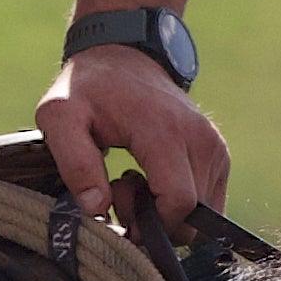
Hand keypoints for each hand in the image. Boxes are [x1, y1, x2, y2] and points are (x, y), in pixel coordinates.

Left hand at [37, 40, 226, 231]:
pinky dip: (180, 204)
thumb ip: (74, 162)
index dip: (147, 224)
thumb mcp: (60, 117)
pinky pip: (208, 203)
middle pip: (193, 216)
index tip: (115, 205)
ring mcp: (215, 147)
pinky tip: (151, 181)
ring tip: (133, 183)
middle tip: (120, 192)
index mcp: (165, 131)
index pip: (179, 203)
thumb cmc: (88, 88)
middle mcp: (201, 139)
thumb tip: (97, 209)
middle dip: (156, 222)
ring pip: (202, 214)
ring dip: (166, 214)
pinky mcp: (219, 155)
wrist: (124, 56)